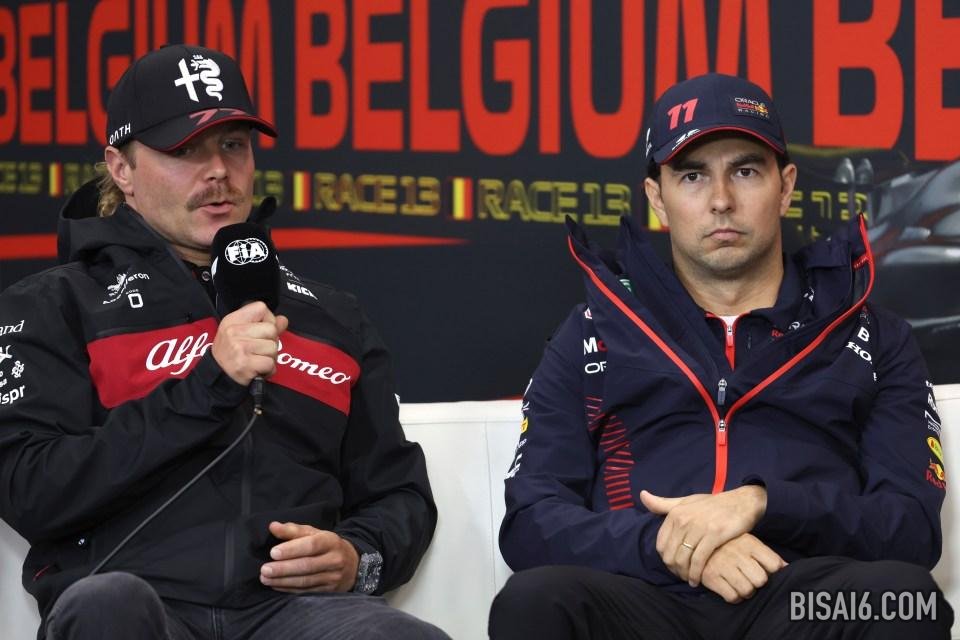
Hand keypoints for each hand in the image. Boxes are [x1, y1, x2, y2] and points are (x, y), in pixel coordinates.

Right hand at [211, 301, 288, 384]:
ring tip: (256, 360)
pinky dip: (268, 369)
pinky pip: (270, 363)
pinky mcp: (245, 364)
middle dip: (270, 342)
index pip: (261, 307)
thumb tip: (283, 320)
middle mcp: (234, 332)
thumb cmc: (231, 354)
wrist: (219, 377)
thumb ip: (264, 324)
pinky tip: (257, 369)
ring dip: (270, 357)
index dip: (267, 319)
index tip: (261, 332)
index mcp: (232, 320)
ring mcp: (239, 348)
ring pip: (273, 347)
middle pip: (271, 329)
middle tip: (258, 350)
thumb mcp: (240, 332)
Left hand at [259, 521, 359, 592]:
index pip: (311, 545)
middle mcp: (334, 560)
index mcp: (330, 541)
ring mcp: (332, 577)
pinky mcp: (328, 591)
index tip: (273, 552)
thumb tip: (273, 526)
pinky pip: (306, 591)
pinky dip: (288, 589)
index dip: (292, 549)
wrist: (352, 565)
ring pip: (305, 581)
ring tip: (265, 578)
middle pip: (307, 565)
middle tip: (264, 569)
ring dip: (283, 581)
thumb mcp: (314, 533)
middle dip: (283, 568)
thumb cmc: (326, 545)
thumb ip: (293, 530)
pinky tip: (275, 585)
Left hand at [640, 486, 766, 585]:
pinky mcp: (714, 536)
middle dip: (674, 569)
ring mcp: (699, 528)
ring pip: (683, 559)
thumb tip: (642, 495)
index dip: (665, 558)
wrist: (740, 503)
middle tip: (681, 576)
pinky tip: (697, 580)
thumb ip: (663, 503)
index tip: (672, 566)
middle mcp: (684, 520)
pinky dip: (696, 574)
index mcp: (675, 513)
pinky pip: (699, 560)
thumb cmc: (712, 504)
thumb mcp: (686, 501)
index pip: (661, 544)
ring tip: (688, 579)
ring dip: (684, 574)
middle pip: (670, 554)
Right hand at [700, 533, 785, 602]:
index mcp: (750, 543)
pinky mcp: (712, 577)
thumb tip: (788, 567)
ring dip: (745, 591)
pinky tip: (729, 588)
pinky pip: (732, 597)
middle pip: (761, 580)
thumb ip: (768, 555)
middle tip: (749, 578)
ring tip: (739, 584)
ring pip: (748, 591)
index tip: (764, 571)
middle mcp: (737, 553)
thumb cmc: (729, 545)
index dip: (772, 572)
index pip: (774, 564)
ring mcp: (724, 565)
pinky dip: (733, 597)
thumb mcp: (749, 543)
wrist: (696, 543)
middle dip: (757, 583)